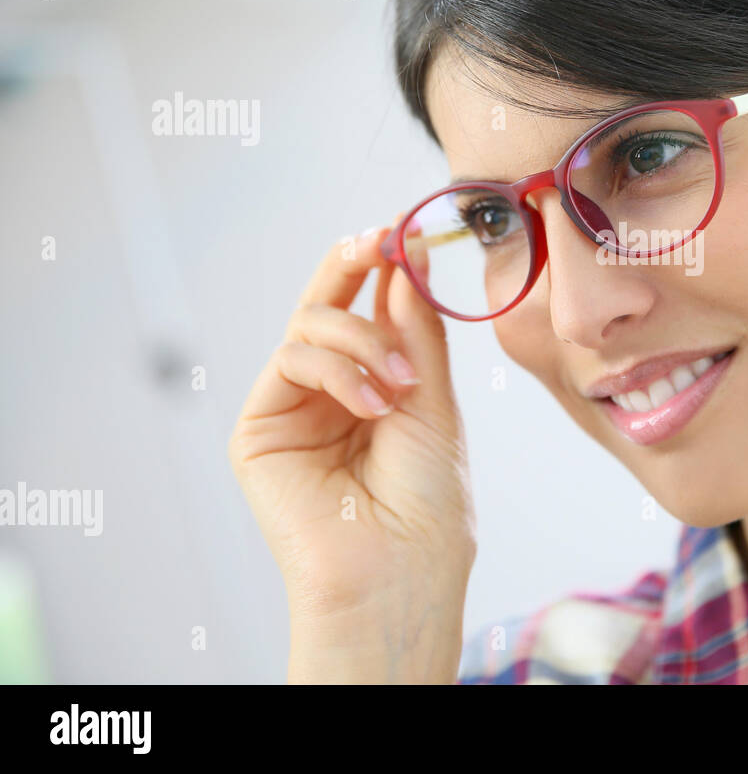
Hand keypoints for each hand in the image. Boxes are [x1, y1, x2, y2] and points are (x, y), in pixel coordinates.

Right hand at [228, 225, 474, 680]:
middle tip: (377, 241)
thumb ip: (414, 332)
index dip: (380, 269)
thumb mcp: (434, 402)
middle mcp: (328, 393)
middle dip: (350, 266)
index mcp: (373, 386)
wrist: (403, 568)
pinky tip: (371, 402)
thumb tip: (405, 259)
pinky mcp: (260, 428)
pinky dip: (336, 367)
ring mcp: (292, 409)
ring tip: (398, 384)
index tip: (401, 234)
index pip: (368, 312)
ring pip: (308, 326)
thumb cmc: (429, 501)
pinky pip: (290, 359)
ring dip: (360, 338)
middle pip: (325, 306)